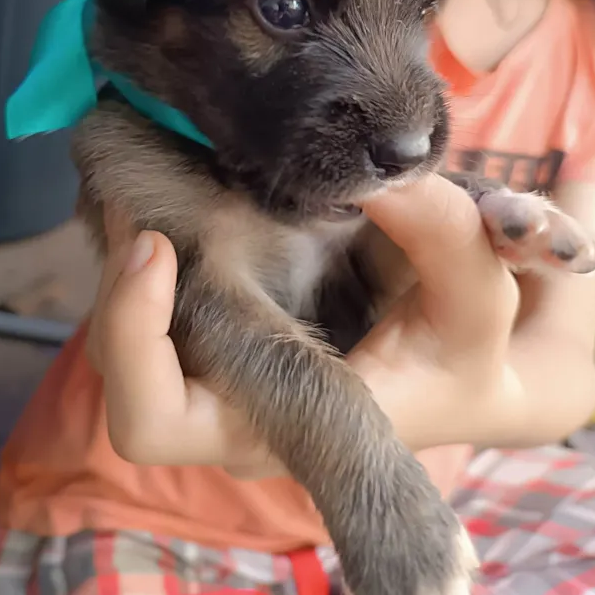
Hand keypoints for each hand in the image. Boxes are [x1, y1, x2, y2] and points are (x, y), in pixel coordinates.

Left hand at [89, 176, 522, 475]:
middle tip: (145, 209)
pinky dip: (152, 247)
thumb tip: (371, 173)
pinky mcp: (224, 328)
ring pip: (123, 330)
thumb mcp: (478, 293)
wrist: (464, 355)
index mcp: (273, 422)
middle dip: (118, 288)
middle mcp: (231, 403)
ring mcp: (223, 367)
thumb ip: (444, 232)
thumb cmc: (466, 344)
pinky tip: (181, 187)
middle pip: (116, 368)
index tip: (156, 245)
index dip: (130, 338)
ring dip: (127, 259)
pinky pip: (153, 296)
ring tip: (155, 184)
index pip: (153, 419)